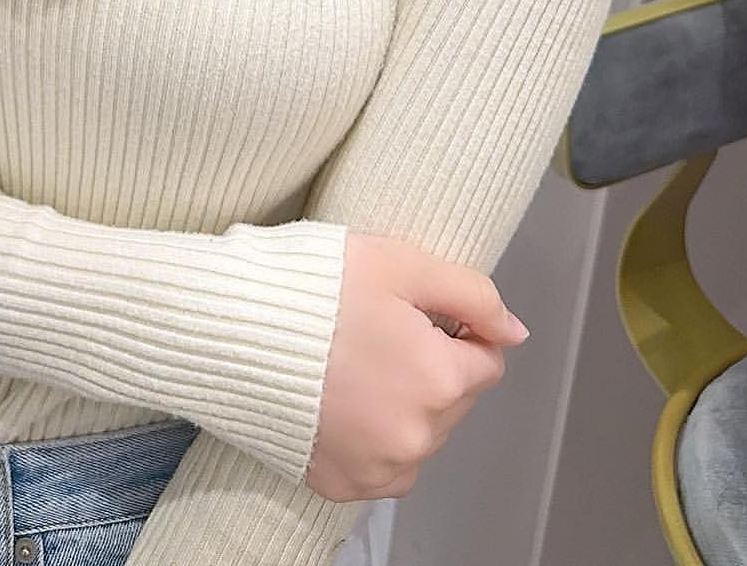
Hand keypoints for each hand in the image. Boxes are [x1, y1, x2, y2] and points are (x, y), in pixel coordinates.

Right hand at [303, 232, 528, 502]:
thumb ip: (471, 295)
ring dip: (401, 406)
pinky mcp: (339, 483)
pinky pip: (378, 464)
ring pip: (418, 436)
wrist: (232, 325)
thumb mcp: (401, 263)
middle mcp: (415, 437)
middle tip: (375, 332)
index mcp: (438, 379)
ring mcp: (376, 467)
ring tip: (352, 365)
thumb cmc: (313, 287)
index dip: (452, 331)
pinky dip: (367, 437)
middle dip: (428, 368)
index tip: (411, 314)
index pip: (485, 361)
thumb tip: (514, 330)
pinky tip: (337, 400)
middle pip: (452, 400)